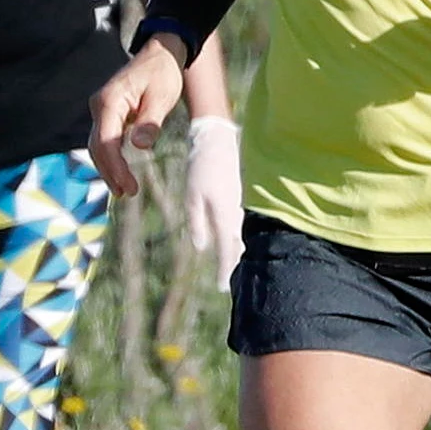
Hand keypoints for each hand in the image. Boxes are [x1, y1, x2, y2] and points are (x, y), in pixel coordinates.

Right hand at [86, 40, 187, 189]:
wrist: (160, 54)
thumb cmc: (163, 73)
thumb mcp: (162, 97)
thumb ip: (150, 122)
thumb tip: (139, 146)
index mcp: (110, 101)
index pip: (106, 141)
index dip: (115, 167)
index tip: (130, 186)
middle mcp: (99, 105)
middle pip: (98, 146)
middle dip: (110, 172)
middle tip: (128, 193)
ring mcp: (101, 109)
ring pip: (98, 144)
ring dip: (108, 168)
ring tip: (124, 190)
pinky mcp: (108, 113)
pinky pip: (104, 139)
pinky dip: (110, 157)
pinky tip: (119, 172)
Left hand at [184, 115, 245, 286]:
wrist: (217, 141)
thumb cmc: (201, 168)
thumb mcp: (192, 197)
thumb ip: (197, 223)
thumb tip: (201, 247)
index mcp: (223, 215)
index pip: (226, 249)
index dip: (225, 269)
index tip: (223, 288)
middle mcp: (234, 212)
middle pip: (236, 245)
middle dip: (232, 264)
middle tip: (228, 283)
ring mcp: (237, 204)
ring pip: (238, 234)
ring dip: (235, 251)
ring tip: (232, 267)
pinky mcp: (237, 197)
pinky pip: (237, 223)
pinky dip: (235, 236)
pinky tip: (232, 240)